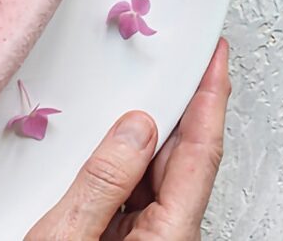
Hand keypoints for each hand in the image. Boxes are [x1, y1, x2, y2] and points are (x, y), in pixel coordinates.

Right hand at [27, 38, 229, 240]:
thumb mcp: (68, 234)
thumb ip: (103, 182)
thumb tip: (134, 128)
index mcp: (168, 237)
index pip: (200, 156)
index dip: (210, 100)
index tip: (214, 59)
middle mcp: (165, 236)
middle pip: (179, 161)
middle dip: (177, 108)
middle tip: (175, 61)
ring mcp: (145, 238)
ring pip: (152, 175)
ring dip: (141, 135)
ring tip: (131, 93)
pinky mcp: (121, 240)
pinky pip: (129, 189)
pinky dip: (119, 159)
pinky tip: (104, 140)